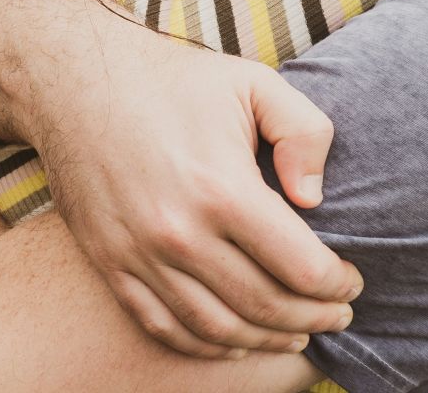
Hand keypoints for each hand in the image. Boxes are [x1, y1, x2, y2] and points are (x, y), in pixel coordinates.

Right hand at [23, 28, 362, 357]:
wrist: (74, 80)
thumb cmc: (173, 80)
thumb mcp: (253, 82)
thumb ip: (303, 132)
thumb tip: (315, 198)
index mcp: (222, 189)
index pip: (300, 267)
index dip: (337, 284)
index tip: (353, 282)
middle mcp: (179, 233)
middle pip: (265, 306)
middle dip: (313, 319)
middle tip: (338, 316)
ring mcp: (139, 255)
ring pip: (217, 329)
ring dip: (267, 340)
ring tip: (297, 335)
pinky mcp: (110, 264)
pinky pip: (164, 327)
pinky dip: (207, 347)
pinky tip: (237, 341)